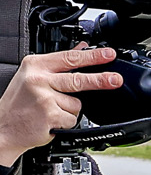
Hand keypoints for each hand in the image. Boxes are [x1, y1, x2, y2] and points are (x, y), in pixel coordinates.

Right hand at [0, 47, 121, 166]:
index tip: (109, 54)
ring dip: (70, 110)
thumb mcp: (33, 76)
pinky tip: (51, 120)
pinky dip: (66, 122)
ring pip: (77, 103)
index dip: (92, 57)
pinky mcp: (50, 115)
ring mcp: (44, 98)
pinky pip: (73, 119)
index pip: (70, 58)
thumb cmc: (19, 102)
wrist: (4, 127)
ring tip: (52, 110)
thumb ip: (59, 63)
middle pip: (78, 79)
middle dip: (100, 80)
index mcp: (35, 66)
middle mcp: (38, 80)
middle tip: (116, 79)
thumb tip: (81, 48)